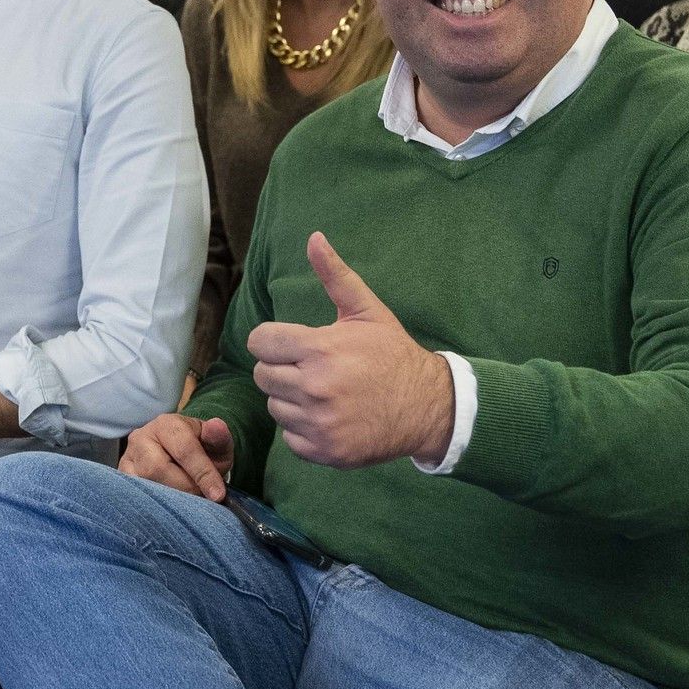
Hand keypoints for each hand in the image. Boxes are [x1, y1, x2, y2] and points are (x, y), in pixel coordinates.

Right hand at [119, 412, 232, 499]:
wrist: (182, 455)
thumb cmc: (202, 451)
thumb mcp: (217, 445)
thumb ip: (219, 438)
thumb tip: (217, 426)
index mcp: (167, 424)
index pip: (184, 449)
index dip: (203, 474)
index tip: (218, 495)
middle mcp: (141, 438)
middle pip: (157, 468)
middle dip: (184, 487)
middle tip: (200, 495)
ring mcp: (127, 458)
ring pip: (144, 484)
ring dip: (171, 497)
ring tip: (187, 498)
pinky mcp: (122, 477)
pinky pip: (135, 495)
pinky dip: (156, 503)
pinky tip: (171, 504)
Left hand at [245, 233, 452, 469]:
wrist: (428, 406)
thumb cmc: (392, 354)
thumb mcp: (366, 311)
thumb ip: (335, 275)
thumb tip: (314, 237)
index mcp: (318, 350)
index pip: (259, 342)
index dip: (272, 341)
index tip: (290, 344)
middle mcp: (314, 388)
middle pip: (262, 375)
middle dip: (281, 368)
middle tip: (310, 368)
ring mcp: (319, 423)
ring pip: (274, 407)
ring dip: (291, 400)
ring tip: (321, 392)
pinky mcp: (325, 451)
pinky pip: (290, 438)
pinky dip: (303, 430)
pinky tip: (328, 416)